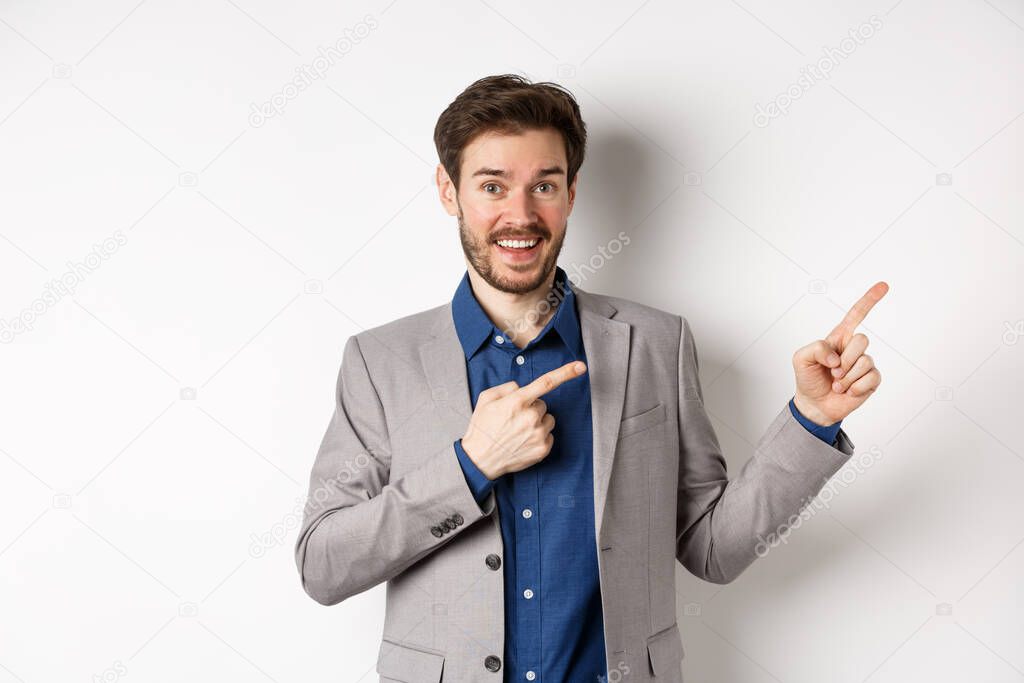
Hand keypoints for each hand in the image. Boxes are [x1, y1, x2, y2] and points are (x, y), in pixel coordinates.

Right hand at [461, 361, 586, 479]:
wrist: (480, 460)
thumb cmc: (482, 428)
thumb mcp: (486, 399)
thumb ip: (507, 387)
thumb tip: (522, 388)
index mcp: (517, 402)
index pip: (546, 382)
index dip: (565, 372)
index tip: (581, 366)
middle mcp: (531, 417)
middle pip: (542, 404)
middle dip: (532, 408)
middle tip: (514, 419)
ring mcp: (538, 434)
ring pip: (548, 419)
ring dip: (537, 422)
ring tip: (518, 431)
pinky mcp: (542, 449)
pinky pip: (549, 435)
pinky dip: (539, 437)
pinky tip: (523, 441)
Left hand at [792, 282, 888, 424]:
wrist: (814, 404)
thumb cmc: (808, 378)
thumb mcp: (800, 358)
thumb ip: (816, 348)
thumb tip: (837, 356)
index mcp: (838, 338)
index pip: (856, 315)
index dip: (869, 300)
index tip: (884, 285)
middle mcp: (854, 348)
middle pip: (863, 340)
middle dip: (845, 358)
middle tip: (833, 371)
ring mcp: (864, 364)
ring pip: (865, 361)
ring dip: (846, 377)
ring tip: (837, 383)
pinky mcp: (872, 380)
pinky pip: (871, 378)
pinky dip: (854, 387)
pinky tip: (847, 391)